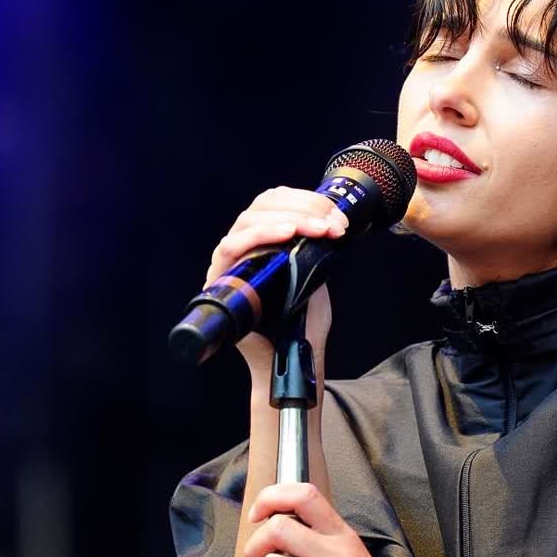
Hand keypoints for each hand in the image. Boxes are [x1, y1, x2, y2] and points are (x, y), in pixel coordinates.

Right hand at [207, 187, 344, 377]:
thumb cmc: (303, 320)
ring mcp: (230, 261)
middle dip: (304, 208)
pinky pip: (231, 246)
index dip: (307, 200)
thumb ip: (317, 247)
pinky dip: (261, 234)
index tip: (336, 216)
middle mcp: (244, 246)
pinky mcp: (220, 278)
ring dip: (289, 219)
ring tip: (318, 229)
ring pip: (249, 219)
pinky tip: (287, 234)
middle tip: (332, 225)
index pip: (276, 201)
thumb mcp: (317, 274)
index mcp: (266, 240)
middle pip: (263, 205)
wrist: (294, 355)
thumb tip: (331, 221)